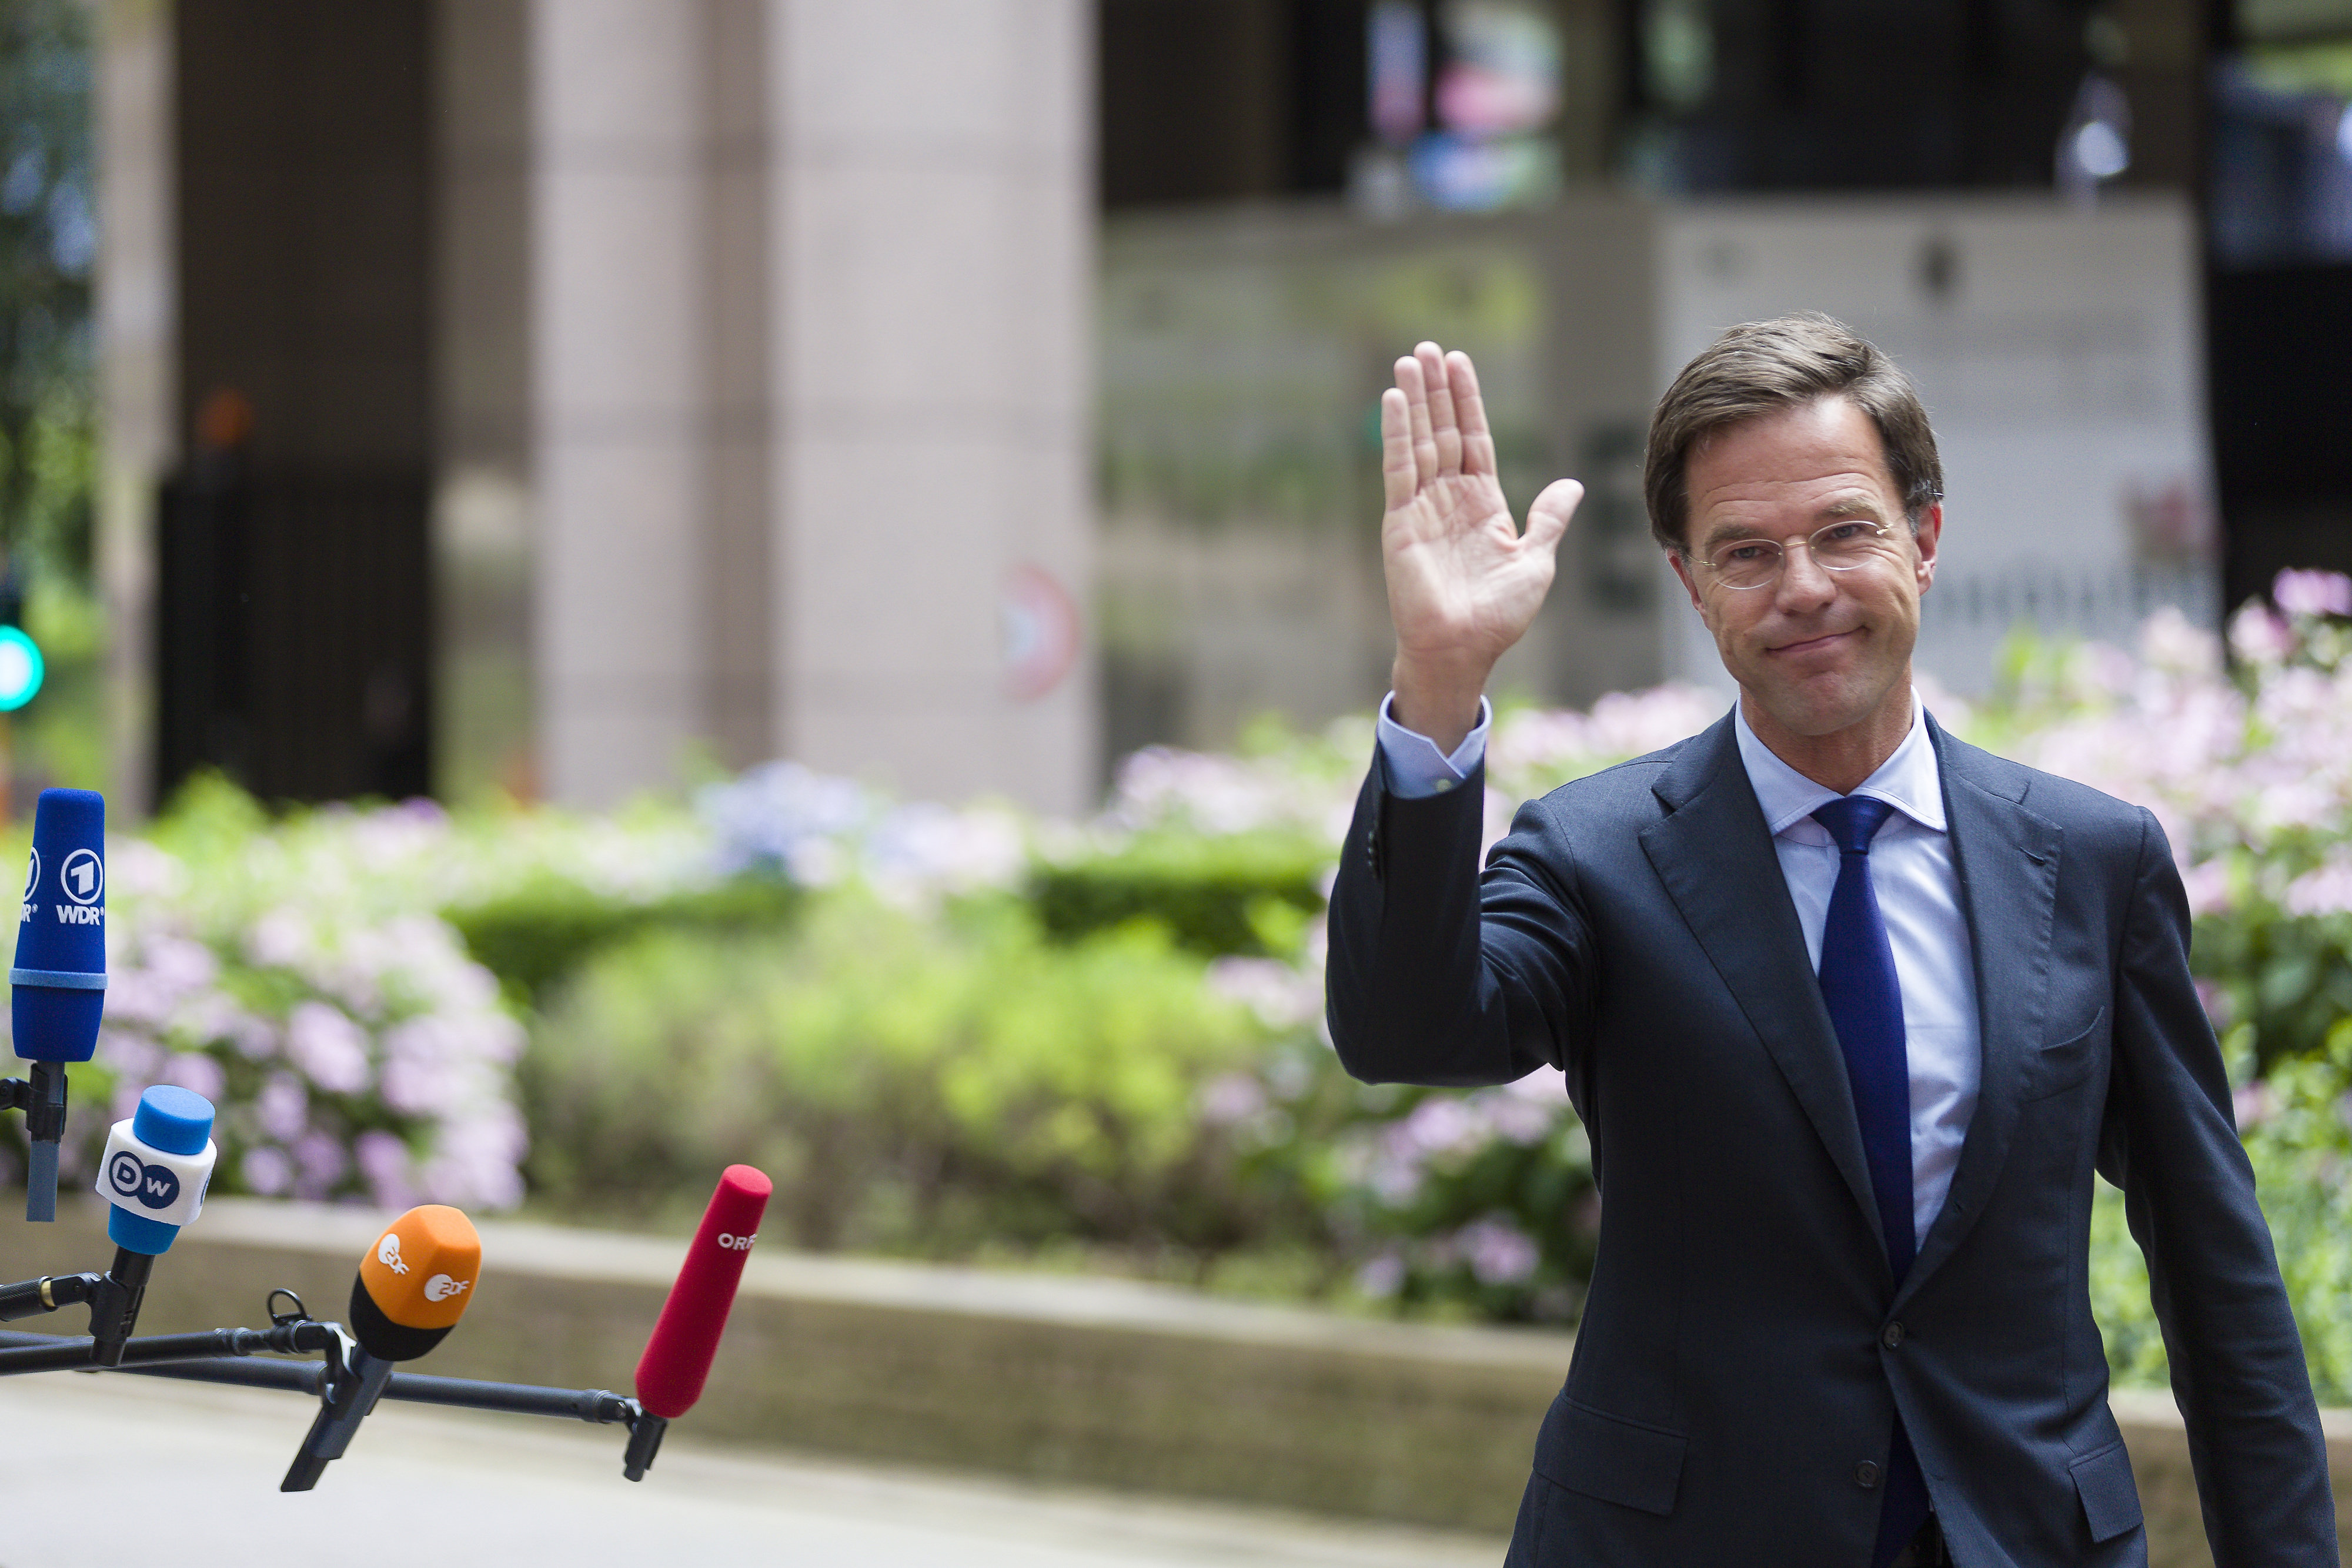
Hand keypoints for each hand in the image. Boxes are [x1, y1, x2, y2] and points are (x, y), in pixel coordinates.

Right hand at [1380, 342, 1582, 749]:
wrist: (1464, 649)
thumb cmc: (1499, 616)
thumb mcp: (1536, 561)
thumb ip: (1548, 519)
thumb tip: (1573, 485)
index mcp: (1483, 505)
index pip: (1474, 440)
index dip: (1467, 402)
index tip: (1459, 362)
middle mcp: (1450, 500)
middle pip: (1443, 432)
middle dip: (1437, 390)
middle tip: (1428, 348)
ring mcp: (1423, 508)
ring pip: (1420, 442)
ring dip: (1415, 401)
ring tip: (1410, 360)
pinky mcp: (1401, 521)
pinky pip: (1398, 469)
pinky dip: (1396, 434)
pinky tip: (1392, 400)